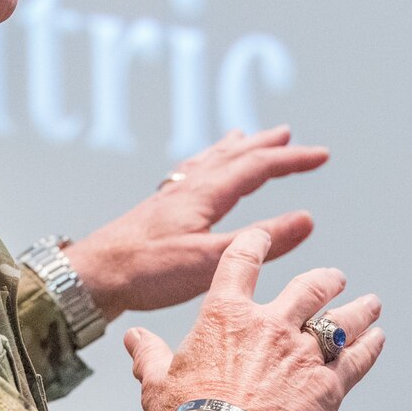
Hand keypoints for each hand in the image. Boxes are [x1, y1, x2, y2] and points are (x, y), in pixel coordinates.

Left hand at [63, 126, 328, 320]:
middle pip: (232, 156)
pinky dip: (204, 165)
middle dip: (265, 145)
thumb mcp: (210, 260)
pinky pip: (189, 175)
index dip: (292, 160)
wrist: (89, 277)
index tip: (321, 154)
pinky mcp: (155, 212)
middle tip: (288, 133)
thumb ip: (259, 241)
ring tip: (244, 137)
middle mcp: (186, 188)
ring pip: (208, 162)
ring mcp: (169, 197)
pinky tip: (197, 174)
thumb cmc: (144, 271)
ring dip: (233, 149)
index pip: (257, 167)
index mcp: (203, 194)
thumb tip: (307, 219)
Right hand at [121, 228, 383, 410]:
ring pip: (340, 320)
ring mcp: (303, 354)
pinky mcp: (328, 385)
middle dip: (325, 279)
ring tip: (370, 303)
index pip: (241, 262)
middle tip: (335, 277)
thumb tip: (133, 339)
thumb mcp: (157, 383)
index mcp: (226, 316)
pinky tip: (377, 339)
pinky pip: (357, 359)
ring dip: (358, 310)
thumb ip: (148, 356)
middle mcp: (270, 326)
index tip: (263, 237)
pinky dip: (370, 347)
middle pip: (308, 288)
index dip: (254, 244)